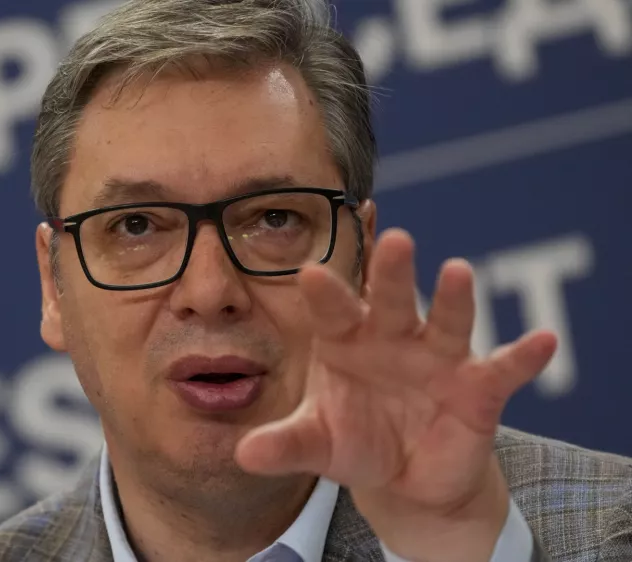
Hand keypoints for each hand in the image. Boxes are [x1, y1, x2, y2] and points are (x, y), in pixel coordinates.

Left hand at [235, 228, 555, 561]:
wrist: (403, 477)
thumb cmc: (354, 441)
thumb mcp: (317, 444)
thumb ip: (284, 444)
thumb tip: (243, 454)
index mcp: (345, 339)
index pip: (333, 307)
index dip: (325, 290)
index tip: (311, 271)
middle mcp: (393, 336)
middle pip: (392, 297)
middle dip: (393, 271)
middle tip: (395, 240)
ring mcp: (438, 357)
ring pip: (448, 320)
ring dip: (455, 298)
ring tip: (458, 272)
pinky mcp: (477, 387)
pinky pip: (504, 368)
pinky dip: (524, 356)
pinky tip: (544, 341)